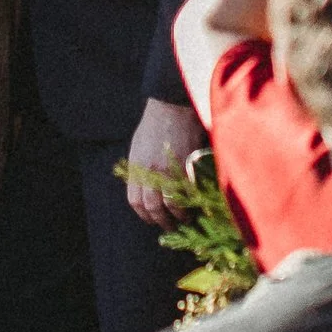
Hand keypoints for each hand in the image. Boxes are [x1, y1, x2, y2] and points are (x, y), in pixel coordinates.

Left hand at [124, 99, 202, 224]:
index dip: (144, 214)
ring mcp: (169, 169)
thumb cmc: (155, 124)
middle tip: (169, 226)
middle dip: (161, 221)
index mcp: (136, 167)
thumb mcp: (138, 146)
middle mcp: (150, 171)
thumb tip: (146, 189)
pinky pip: (188, 192)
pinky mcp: (188, 166)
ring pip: (172, 204)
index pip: (136, 201)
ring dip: (178, 216)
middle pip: (153, 207)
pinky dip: (191, 203)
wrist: (172, 105)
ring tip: (184, 220)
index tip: (152, 219)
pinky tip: (195, 206)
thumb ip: (140, 169)